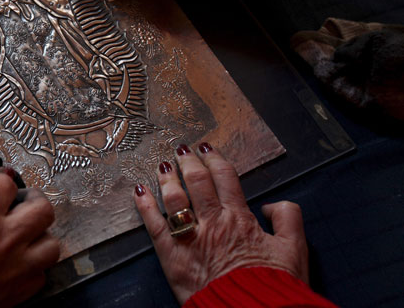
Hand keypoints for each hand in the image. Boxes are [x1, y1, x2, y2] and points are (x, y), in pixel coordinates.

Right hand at [0, 169, 59, 307]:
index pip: (8, 184)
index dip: (2, 180)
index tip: (1, 182)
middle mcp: (2, 240)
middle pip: (42, 209)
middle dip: (32, 201)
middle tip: (24, 202)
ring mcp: (11, 269)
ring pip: (50, 245)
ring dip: (39, 238)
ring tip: (26, 236)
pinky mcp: (12, 294)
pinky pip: (39, 277)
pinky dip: (32, 268)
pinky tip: (18, 263)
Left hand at [134, 142, 308, 303]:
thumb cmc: (272, 286)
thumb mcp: (294, 250)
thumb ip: (288, 219)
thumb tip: (273, 204)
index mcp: (239, 218)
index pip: (225, 178)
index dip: (215, 158)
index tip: (207, 148)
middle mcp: (213, 222)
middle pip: (197, 182)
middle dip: (188, 161)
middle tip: (181, 149)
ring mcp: (190, 238)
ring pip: (174, 198)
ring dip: (167, 178)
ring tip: (162, 165)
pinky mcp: (172, 256)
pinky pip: (154, 225)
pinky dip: (145, 205)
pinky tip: (139, 191)